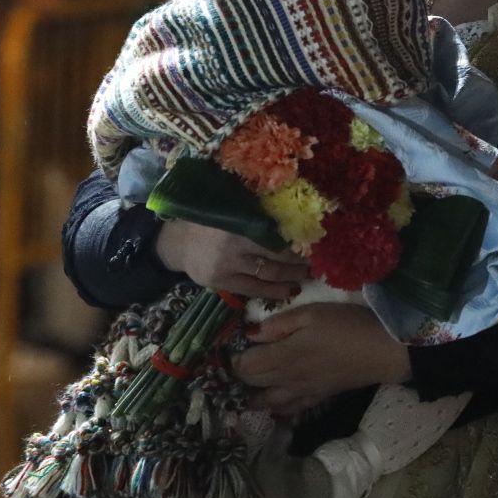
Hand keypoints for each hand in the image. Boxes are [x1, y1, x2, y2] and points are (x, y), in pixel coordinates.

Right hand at [155, 220, 309, 302]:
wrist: (179, 243)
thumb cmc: (212, 220)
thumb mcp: (233, 206)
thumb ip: (259, 208)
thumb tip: (296, 206)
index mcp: (237, 220)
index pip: (276, 231)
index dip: (299, 237)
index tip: (316, 238)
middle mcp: (233, 244)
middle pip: (276, 254)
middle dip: (300, 259)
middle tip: (318, 259)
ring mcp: (227, 266)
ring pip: (269, 274)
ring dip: (292, 276)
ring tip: (308, 274)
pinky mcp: (222, 283)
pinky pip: (255, 290)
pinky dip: (276, 291)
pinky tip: (291, 290)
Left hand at [234, 302, 410, 414]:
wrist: (381, 351)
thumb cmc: (346, 326)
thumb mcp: (311, 313)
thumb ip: (279, 324)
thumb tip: (251, 334)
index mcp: (282, 357)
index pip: (244, 366)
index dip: (235, 357)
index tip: (238, 344)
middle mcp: (286, 380)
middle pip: (252, 384)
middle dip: (241, 373)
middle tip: (243, 358)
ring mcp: (302, 392)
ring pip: (267, 402)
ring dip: (255, 393)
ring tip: (255, 380)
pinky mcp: (317, 398)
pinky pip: (289, 410)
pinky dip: (277, 407)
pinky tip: (277, 398)